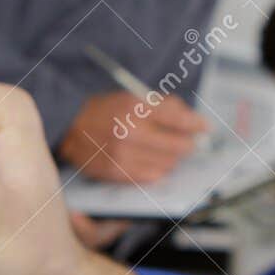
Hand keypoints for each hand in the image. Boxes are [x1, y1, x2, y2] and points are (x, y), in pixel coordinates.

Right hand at [59, 91, 207, 183]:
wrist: (69, 127)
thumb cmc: (105, 111)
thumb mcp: (132, 97)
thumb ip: (163, 105)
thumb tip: (192, 119)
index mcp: (135, 108)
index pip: (178, 119)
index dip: (197, 125)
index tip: (205, 127)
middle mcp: (130, 131)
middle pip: (179, 146)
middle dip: (187, 144)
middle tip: (187, 142)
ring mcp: (123, 154)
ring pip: (168, 164)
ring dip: (172, 159)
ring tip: (164, 151)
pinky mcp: (117, 172)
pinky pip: (152, 176)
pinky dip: (157, 169)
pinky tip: (152, 161)